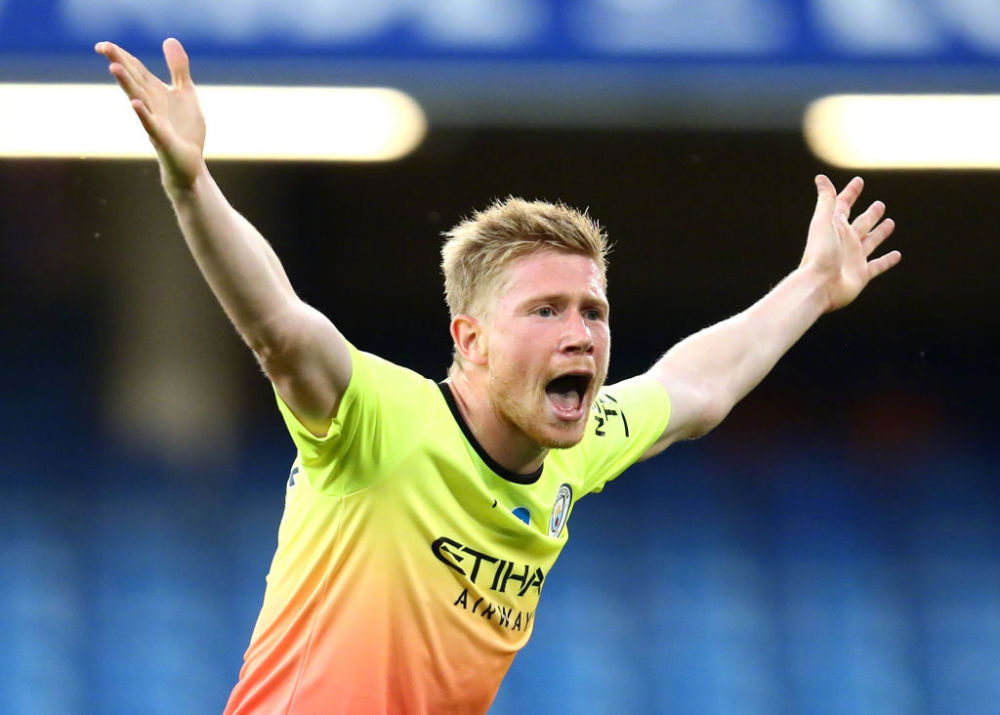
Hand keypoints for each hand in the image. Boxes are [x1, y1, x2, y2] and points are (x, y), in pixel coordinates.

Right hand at [95, 38, 205, 191]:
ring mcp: (154, 122)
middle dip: (120, 63)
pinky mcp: (162, 139)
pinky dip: (143, 114)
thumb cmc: (185, 130)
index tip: (103, 44)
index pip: (136, 70)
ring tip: (114, 67)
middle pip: (134, 80)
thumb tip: (169, 39)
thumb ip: (178, 68)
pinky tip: (134, 104)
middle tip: (103, 47)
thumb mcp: (186, 92)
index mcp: (155, 93)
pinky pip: (151, 125)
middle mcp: (151, 105)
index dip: (122, 56)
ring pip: (139, 100)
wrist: (190, 164)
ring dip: (127, 84)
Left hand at [800, 174, 900, 312]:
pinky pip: (878, 265)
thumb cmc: (820, 253)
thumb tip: (820, 177)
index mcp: (834, 228)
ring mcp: (854, 258)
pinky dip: (888, 260)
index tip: (859, 180)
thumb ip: (825, 200)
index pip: (843, 205)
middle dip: (870, 214)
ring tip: (890, 222)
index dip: (850, 193)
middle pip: (861, 223)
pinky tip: (897, 255)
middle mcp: (845, 242)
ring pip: (871, 242)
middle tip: (880, 204)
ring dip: (880, 233)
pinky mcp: (862, 274)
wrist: (819, 285)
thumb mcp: (823, 222)